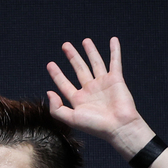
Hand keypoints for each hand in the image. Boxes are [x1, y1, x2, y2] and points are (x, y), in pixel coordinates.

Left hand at [46, 37, 152, 156]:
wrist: (119, 127)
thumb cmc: (96, 126)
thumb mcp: (71, 119)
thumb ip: (57, 108)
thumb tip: (49, 92)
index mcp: (79, 100)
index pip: (64, 84)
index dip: (56, 74)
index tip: (50, 64)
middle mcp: (90, 90)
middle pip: (79, 69)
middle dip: (72, 57)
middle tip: (65, 46)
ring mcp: (103, 84)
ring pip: (95, 63)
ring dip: (90, 51)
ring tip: (85, 41)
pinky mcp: (116, 79)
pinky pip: (115, 62)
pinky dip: (115, 51)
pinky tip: (113, 40)